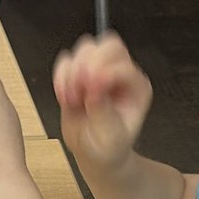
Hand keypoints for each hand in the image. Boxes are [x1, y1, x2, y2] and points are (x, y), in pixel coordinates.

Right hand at [52, 32, 152, 169]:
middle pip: (109, 45)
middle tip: (80, 90)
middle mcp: (120, 73)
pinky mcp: (78, 72)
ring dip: (73, 73)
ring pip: (86, 49)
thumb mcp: (110, 136)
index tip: (90, 93)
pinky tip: (65, 98)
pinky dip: (61, 76)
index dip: (106, 74)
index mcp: (137, 87)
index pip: (125, 66)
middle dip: (90, 65)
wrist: (92, 153)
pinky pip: (66, 60)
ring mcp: (99, 69)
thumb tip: (93, 88)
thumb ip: (103, 111)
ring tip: (73, 100)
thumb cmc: (108, 147)